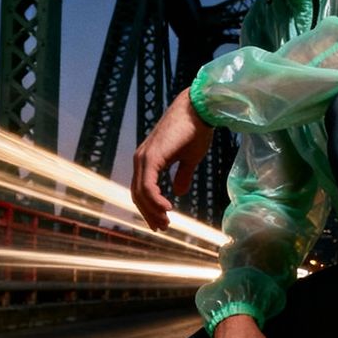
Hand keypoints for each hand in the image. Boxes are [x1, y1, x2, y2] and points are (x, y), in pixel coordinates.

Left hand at [131, 89, 214, 230]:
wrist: (198, 110)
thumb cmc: (196, 130)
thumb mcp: (189, 158)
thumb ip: (182, 175)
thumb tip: (179, 192)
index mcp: (148, 159)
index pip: (142, 190)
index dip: (149, 208)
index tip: (161, 222)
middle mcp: (141, 159)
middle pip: (138, 194)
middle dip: (149, 214)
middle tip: (162, 227)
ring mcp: (144, 158)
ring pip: (141, 193)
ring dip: (152, 211)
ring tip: (165, 222)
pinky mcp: (151, 157)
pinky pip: (148, 186)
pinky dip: (155, 200)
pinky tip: (167, 209)